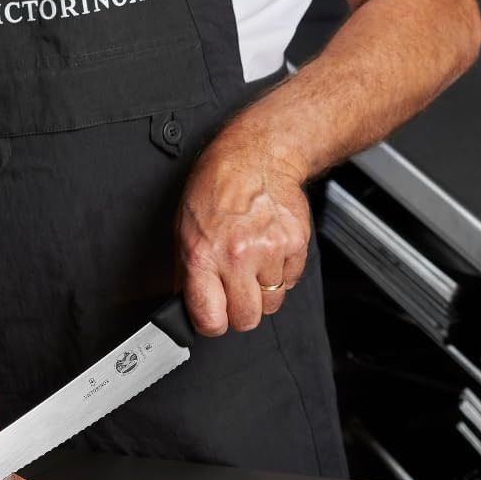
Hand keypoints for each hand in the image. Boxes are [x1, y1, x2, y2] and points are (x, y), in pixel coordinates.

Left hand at [177, 124, 309, 334]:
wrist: (256, 156)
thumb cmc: (215, 190)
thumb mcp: (184, 232)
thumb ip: (187, 274)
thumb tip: (188, 305)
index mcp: (203, 256)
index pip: (211, 319)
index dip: (211, 323)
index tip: (212, 316)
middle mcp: (237, 256)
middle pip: (247, 320)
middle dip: (239, 312)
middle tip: (233, 292)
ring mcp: (270, 251)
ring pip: (272, 304)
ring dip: (261, 292)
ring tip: (251, 265)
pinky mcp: (296, 244)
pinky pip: (290, 281)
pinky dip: (280, 273)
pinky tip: (268, 251)